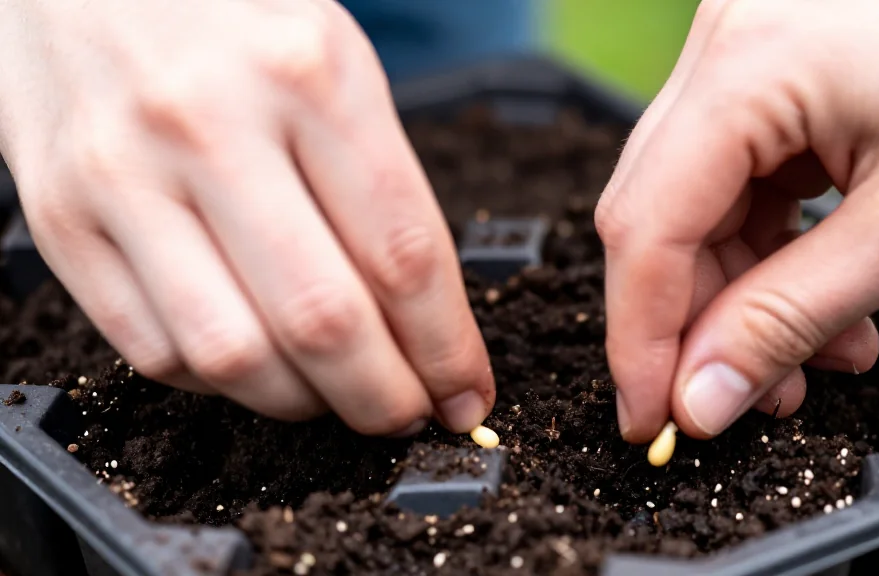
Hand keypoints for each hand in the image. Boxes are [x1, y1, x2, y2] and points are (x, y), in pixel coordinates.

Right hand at [0, 0, 492, 434]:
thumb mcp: (333, 61)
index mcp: (309, 75)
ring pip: (234, 355)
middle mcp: (211, 125)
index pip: (403, 252)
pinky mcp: (59, 219)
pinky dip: (219, 383)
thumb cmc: (229, 18)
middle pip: (324, 320)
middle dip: (385, 398)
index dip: (446, 347)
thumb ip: (378, 185)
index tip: (466, 391)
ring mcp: (123, 175)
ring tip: (335, 396)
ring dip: (303, 404)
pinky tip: (254, 364)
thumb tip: (421, 320)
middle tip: (410, 416)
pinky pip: (152, 350)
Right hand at [599, 0, 878, 441]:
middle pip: (663, 213)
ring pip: (698, 200)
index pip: (646, 225)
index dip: (639, 339)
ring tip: (823, 353)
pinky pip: (739, 171)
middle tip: (746, 397)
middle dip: (701, 320)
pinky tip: (828, 292)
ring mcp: (749, 45)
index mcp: (750, 63)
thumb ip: (789, 318)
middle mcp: (729, 40)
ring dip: (744, 289)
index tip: (652, 421)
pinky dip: (772, 242)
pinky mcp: (776, 61)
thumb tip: (698, 396)